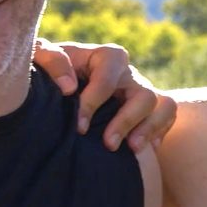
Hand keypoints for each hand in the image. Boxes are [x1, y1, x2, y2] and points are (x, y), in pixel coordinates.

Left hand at [27, 39, 175, 151]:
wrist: (54, 87)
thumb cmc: (47, 71)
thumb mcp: (38, 57)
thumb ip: (49, 60)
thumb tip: (69, 87)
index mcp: (105, 56)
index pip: (107, 77)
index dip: (94, 103)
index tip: (79, 127)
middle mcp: (127, 73)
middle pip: (143, 94)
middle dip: (127, 120)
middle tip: (108, 144)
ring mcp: (139, 91)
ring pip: (162, 104)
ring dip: (149, 128)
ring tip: (131, 149)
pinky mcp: (146, 109)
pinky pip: (167, 117)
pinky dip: (159, 132)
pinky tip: (141, 150)